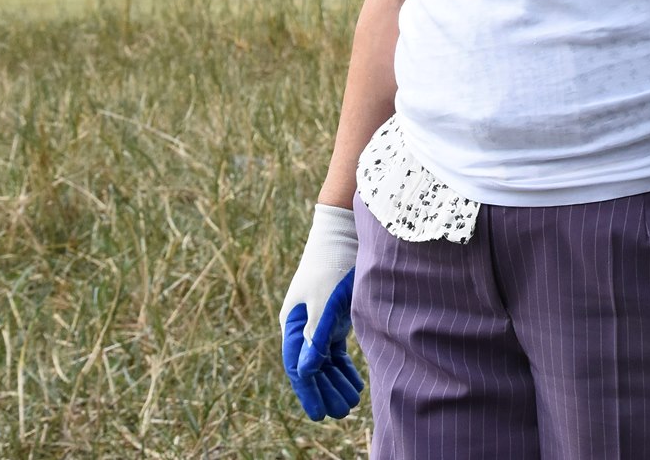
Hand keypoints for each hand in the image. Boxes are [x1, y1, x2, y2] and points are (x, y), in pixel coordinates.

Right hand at [280, 204, 365, 420]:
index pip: (298, 366)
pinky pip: (337, 350)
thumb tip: (306, 370)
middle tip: (341, 413)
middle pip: (312, 367)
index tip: (319, 415)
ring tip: (350, 403)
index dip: (308, 392)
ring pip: (325, 361)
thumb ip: (316, 335)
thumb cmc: (331, 265)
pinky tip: (355, 382)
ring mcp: (319, 321)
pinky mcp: (335, 317)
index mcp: (293, 323)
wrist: (344, 233)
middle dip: (325, 391)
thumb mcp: (323, 301)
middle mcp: (303, 325)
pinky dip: (345, 367)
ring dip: (336, 382)